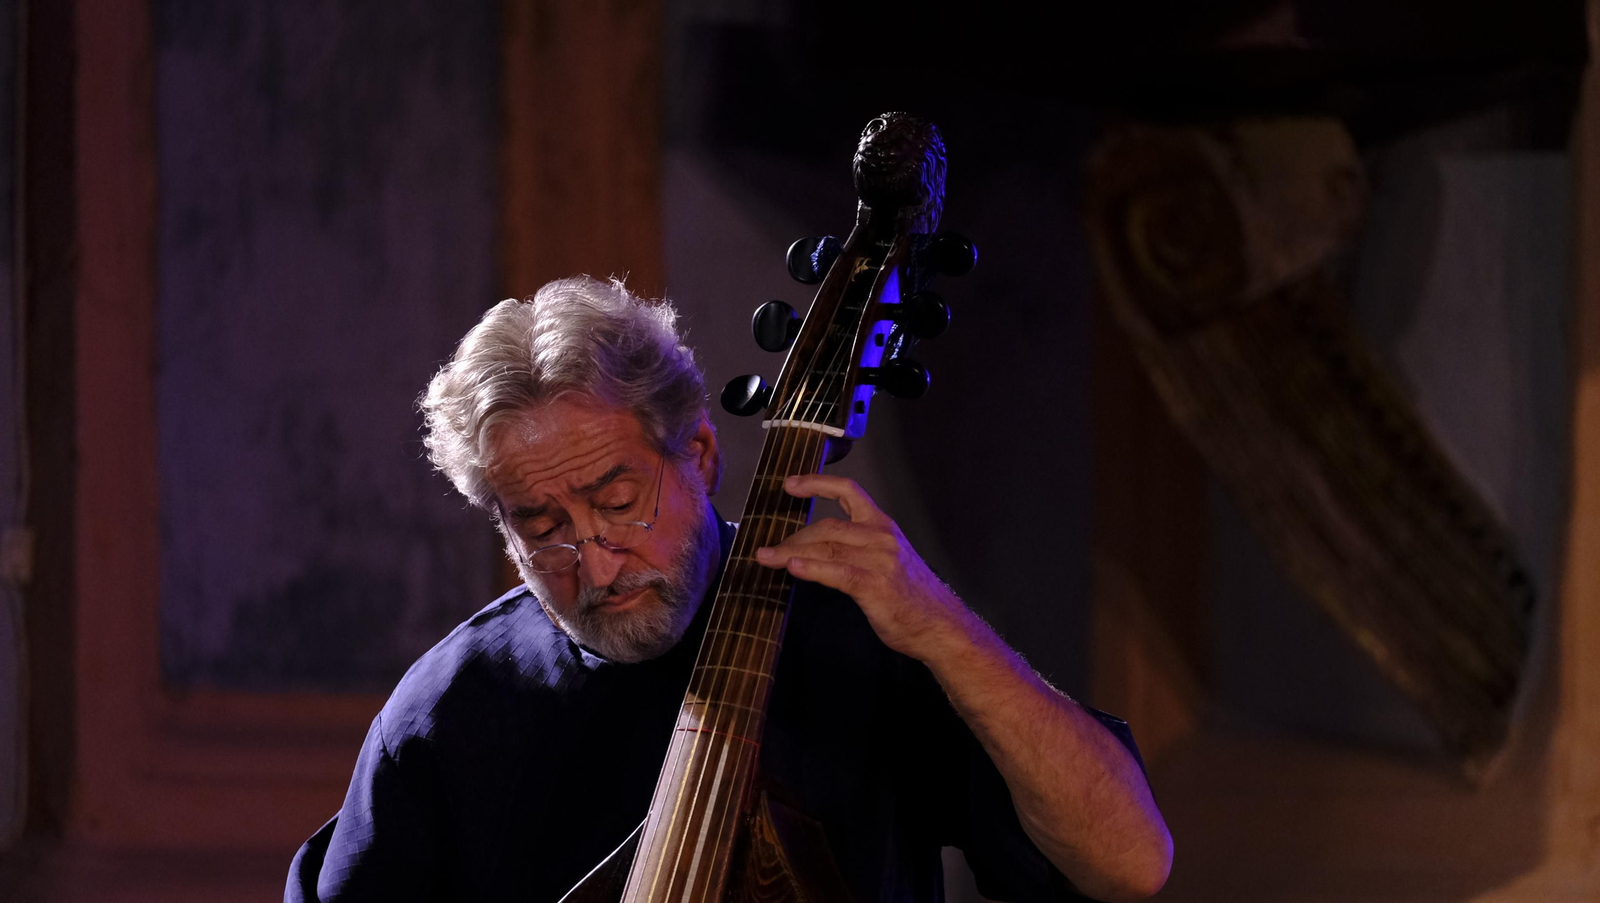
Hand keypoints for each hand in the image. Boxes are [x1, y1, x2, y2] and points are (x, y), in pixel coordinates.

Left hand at [753, 474, 971, 661]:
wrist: (940, 626)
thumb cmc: (912, 598)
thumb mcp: (887, 560)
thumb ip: (858, 549)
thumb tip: (816, 549)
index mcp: (883, 526)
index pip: (849, 491)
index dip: (817, 483)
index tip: (790, 484)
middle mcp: (881, 536)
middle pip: (827, 526)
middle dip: (793, 538)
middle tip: (771, 551)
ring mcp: (879, 560)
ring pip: (826, 547)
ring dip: (790, 552)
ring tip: (766, 558)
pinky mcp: (874, 584)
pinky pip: (836, 571)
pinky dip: (810, 567)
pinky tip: (791, 567)